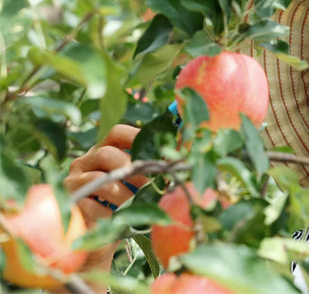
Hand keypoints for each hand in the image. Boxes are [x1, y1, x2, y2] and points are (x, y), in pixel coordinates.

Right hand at [64, 125, 147, 272]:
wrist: (98, 238)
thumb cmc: (122, 206)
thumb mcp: (136, 186)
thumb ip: (150, 170)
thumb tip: (178, 156)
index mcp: (102, 151)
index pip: (116, 132)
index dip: (136, 136)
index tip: (155, 150)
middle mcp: (84, 163)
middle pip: (106, 153)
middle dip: (131, 168)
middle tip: (150, 184)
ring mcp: (72, 183)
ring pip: (99, 180)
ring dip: (124, 194)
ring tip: (139, 204)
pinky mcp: (69, 205)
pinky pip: (90, 206)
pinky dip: (110, 212)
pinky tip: (121, 219)